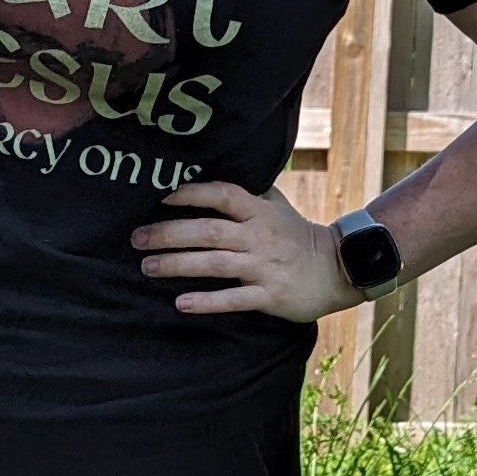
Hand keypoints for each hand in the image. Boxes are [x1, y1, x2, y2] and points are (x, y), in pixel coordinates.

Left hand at [130, 180, 358, 322]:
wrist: (339, 269)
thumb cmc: (298, 235)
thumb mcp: (276, 206)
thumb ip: (247, 193)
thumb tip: (212, 172)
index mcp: (259, 211)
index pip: (222, 195)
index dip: (191, 193)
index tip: (160, 197)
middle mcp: (259, 237)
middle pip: (208, 231)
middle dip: (169, 233)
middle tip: (137, 238)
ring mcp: (265, 267)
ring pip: (215, 264)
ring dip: (178, 265)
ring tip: (147, 267)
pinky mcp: (270, 296)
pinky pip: (234, 298)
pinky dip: (207, 302)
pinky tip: (181, 303)